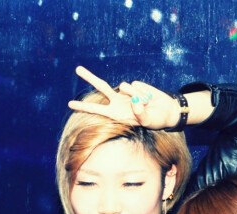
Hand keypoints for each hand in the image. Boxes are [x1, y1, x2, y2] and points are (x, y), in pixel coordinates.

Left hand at [67, 66, 181, 129]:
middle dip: (89, 77)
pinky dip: (144, 92)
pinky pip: (136, 85)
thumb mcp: (147, 121)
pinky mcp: (136, 85)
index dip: (83, 107)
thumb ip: (140, 112)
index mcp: (116, 114)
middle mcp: (118, 101)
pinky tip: (149, 97)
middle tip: (77, 69)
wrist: (166, 111)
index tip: (69, 104)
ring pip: (125, 86)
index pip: (96, 109)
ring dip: (137, 95)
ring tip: (146, 104)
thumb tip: (134, 100)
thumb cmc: (155, 120)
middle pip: (101, 87)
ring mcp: (127, 92)